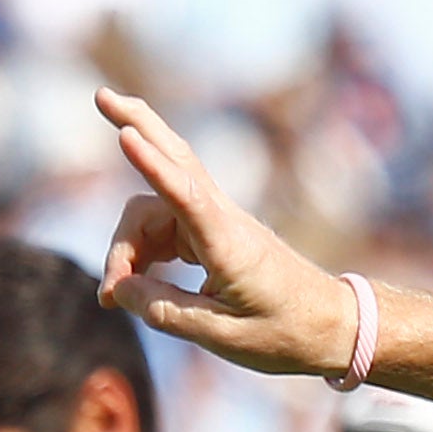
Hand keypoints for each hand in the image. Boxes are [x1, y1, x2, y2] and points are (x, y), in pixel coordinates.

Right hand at [97, 89, 365, 377]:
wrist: (332, 326)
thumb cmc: (286, 333)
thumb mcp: (222, 336)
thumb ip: (165, 311)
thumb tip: (119, 290)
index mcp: (230, 244)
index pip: (186, 195)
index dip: (153, 166)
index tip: (126, 136)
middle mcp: (221, 220)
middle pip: (173, 159)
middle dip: (136, 126)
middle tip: (100, 95)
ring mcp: (216, 222)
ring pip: (153, 208)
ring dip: (125, 244)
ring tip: (110, 298)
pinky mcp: (212, 233)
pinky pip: (163, 227)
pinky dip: (140, 251)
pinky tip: (127, 284)